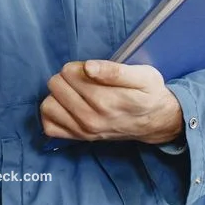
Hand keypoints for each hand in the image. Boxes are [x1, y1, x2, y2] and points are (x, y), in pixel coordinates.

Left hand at [40, 60, 183, 144]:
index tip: (92, 70)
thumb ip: (115, 71)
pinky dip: (54, 114)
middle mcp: (91, 118)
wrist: (156, 122)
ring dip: (58, 95)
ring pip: (48, 104)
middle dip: (67, 77)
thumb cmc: (149, 94)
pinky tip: (66, 107)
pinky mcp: (78, 138)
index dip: (79, 66)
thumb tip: (88, 67)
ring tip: (74, 93)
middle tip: (85, 80)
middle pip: (56, 85)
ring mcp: (83, 131)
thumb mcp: (143, 76)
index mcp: (106, 100)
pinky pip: (49, 126)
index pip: (69, 72)